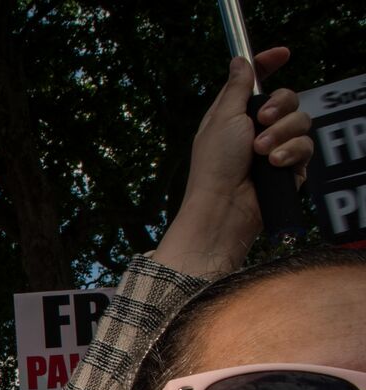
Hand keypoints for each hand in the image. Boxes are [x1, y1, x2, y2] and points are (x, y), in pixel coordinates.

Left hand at [158, 48, 312, 276]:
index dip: (269, 64)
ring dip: (281, 133)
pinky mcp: (290, 166)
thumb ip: (236, 87)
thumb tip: (239, 60)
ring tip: (261, 152)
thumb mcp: (223, 118)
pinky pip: (305, 146)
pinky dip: (290, 153)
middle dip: (279, 106)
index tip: (282, 54)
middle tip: (262, 120)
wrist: (225, 205)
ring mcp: (275, 147)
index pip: (257, 80)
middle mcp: (256, 128)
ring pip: (300, 121)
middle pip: (287, 98)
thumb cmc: (215, 165)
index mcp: (235, 114)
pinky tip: (274, 164)